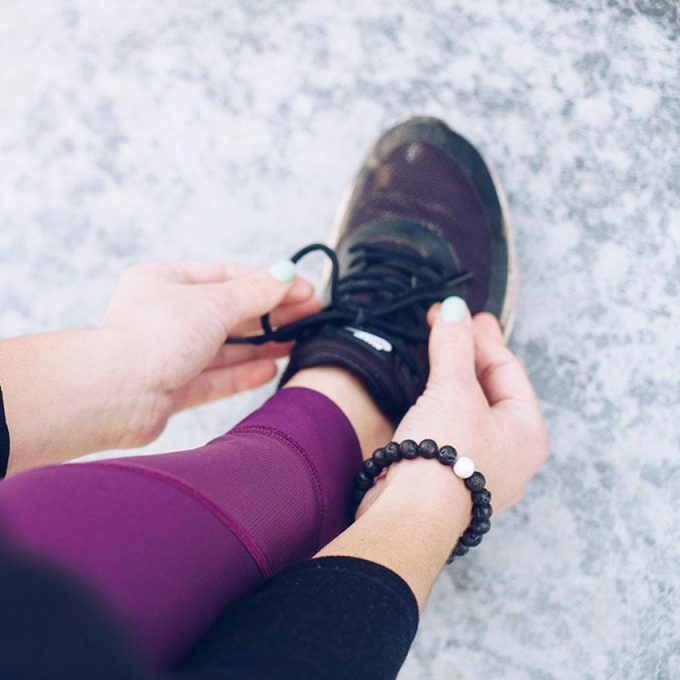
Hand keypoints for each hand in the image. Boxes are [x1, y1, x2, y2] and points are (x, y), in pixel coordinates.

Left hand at [99, 260, 319, 446]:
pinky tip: (271, 368)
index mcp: (165, 281)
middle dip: (271, 313)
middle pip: (230, 311)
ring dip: (262, 344)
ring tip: (298, 340)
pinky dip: (243, 373)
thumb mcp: (213, 303)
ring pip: (225, 346)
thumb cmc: (152, 337)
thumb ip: (254, 292)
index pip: (227, 276)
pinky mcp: (173, 388)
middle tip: (310, 314)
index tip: (303, 289)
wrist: (116, 393)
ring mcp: (169, 353)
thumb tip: (287, 274)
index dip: (268, 282)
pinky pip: (216, 377)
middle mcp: (166, 316)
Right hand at [360, 300, 548, 517]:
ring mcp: (483, 469)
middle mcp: (513, 453)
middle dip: (470, 354)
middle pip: (492, 389)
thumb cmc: (444, 457)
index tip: (456, 312)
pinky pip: (454, 430)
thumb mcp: (453, 390)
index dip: (480, 336)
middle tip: (454, 323)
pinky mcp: (452, 479)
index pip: (506, 369)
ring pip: (471, 411)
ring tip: (441, 350)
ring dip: (454, 378)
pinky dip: (442, 405)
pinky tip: (428, 393)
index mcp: (528, 432)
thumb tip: (453, 309)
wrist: (410, 517)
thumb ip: (455, 346)